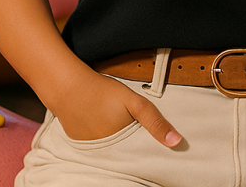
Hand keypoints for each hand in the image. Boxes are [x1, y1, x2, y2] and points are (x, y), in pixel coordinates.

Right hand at [51, 71, 181, 146]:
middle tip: (140, 133)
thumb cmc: (102, 92)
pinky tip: (108, 128)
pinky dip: (107, 141)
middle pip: (128, 156)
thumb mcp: (133, 102)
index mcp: (122, 149)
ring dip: (121, 145)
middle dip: (137, 149)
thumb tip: (177, 141)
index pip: (141, 158)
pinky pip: (100, 148)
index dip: (151, 152)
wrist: (68, 87)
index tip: (162, 149)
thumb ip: (154, 120)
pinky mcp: (82, 146)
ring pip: (114, 153)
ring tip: (123, 129)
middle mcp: (106, 157)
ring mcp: (92, 153)